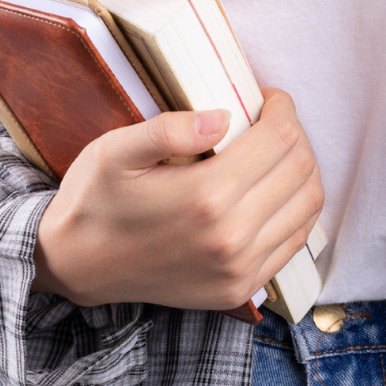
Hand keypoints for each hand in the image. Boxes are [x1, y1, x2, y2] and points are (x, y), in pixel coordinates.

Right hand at [32, 88, 323, 309]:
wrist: (77, 267)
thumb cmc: (95, 201)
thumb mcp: (116, 150)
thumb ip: (169, 129)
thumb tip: (222, 117)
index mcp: (205, 196)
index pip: (280, 138)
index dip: (281, 107)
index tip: (265, 98)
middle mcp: (231, 237)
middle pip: (301, 167)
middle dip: (293, 132)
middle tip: (268, 121)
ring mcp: (239, 268)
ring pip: (308, 204)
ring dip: (300, 168)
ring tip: (272, 152)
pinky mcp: (240, 288)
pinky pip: (296, 240)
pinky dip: (296, 207)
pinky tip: (271, 190)